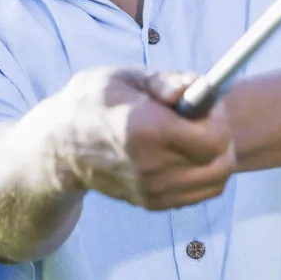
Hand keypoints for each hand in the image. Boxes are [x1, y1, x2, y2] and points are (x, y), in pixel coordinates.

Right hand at [45, 66, 236, 210]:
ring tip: (193, 135)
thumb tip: (200, 86)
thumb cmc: (89, 103)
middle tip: (204, 119)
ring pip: (215, 183)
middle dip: (223, 138)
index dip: (219, 118)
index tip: (205, 103)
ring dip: (216, 157)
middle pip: (221, 164)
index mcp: (144, 129)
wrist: (57, 148)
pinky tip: (182, 151)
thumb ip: (167, 81)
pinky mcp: (150, 202)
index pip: (213, 138)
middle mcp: (151, 166)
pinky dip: (202, 173)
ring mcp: (151, 189)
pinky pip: (198, 193)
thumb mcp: (123, 77)